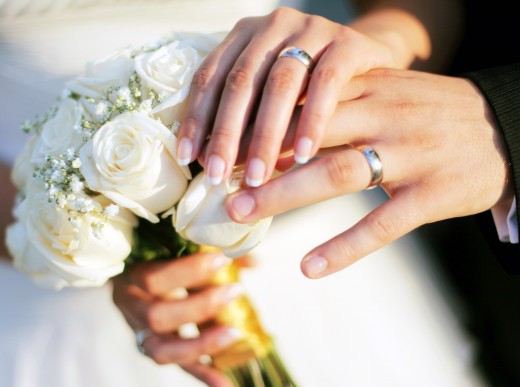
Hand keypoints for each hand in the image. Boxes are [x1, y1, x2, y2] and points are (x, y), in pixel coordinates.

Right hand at [112, 251, 244, 386]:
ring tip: (235, 333)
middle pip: (157, 316)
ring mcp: (141, 334)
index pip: (152, 278)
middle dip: (200, 306)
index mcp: (130, 277)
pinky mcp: (157, 351)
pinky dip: (205, 376)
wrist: (133, 278)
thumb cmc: (158, 258)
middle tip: (235, 290)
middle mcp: (131, 309)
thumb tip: (253, 261)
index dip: (188, 271)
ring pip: (163, 349)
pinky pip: (179, 366)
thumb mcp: (174, 249)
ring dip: (203, 343)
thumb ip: (210, 252)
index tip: (223, 259)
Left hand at [177, 7, 429, 186]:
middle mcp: (275, 26)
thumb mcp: (274, 99)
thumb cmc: (311, 90)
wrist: (370, 63)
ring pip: (280, 83)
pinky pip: (327, 82)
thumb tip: (213, 167)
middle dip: (226, 132)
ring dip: (266, 134)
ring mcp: (312, 30)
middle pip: (241, 81)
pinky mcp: (349, 42)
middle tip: (217, 175)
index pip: (211, 77)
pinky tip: (304, 157)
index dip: (197, 118)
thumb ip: (247, 120)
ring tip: (255, 176)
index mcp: (247, 36)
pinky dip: (312, 121)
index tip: (188, 159)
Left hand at [225, 68, 512, 277]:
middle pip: (312, 136)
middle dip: (260, 159)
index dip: (259, 124)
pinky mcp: (434, 195)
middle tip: (217, 182)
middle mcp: (387, 116)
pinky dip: (343, 247)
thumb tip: (280, 120)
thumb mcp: (387, 93)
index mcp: (372, 88)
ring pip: (339, 173)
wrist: (503, 126)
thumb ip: (340, 103)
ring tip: (243, 212)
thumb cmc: (429, 113)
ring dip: (286, 196)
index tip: (222, 146)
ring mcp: (412, 156)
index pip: (305, 101)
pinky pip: (382, 224)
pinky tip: (309, 266)